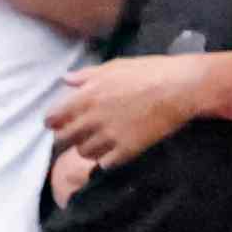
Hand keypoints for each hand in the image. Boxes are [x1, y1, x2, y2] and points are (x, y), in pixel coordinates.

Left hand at [43, 51, 210, 173]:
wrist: (178, 88)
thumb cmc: (146, 72)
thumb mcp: (112, 67)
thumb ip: (86, 76)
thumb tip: (66, 79)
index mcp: (86, 95)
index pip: (55, 116)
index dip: (53, 122)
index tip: (55, 124)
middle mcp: (93, 118)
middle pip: (65, 138)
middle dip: (66, 138)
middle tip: (73, 137)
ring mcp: (110, 136)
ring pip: (84, 153)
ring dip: (87, 149)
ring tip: (95, 144)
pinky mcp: (127, 150)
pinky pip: (106, 164)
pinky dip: (105, 161)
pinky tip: (112, 154)